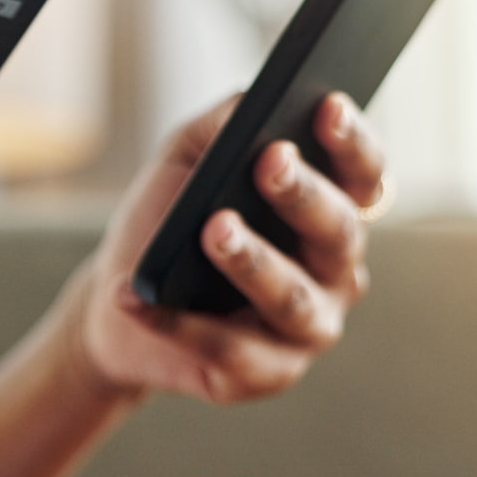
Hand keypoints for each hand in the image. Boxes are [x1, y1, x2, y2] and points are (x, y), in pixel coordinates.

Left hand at [74, 92, 385, 403]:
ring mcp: (307, 328)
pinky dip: (176, 323)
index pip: (363, 175)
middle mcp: (336, 273)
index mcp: (331, 212)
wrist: (114, 300)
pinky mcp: (265, 375)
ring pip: (291, 298)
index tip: (328, 107)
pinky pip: (227, 350)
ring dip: (253, 262)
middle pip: (338, 233)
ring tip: (211, 229)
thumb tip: (250, 101)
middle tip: (269, 162)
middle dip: (304, 196)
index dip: (353, 143)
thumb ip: (221, 124)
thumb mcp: (184, 159)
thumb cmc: (166, 221)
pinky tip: (134, 295)